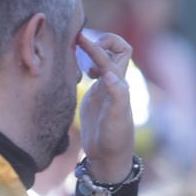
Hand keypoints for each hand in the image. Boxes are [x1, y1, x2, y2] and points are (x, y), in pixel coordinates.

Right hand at [77, 30, 134, 182]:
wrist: (108, 157)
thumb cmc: (114, 140)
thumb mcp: (115, 119)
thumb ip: (116, 96)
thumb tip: (109, 73)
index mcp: (119, 85)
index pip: (111, 56)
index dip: (96, 46)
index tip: (79, 39)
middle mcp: (114, 83)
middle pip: (117, 50)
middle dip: (101, 41)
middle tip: (81, 42)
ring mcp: (105, 88)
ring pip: (104, 60)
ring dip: (94, 51)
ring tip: (76, 50)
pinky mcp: (95, 96)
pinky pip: (94, 71)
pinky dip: (86, 64)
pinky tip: (77, 70)